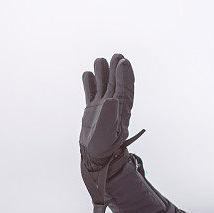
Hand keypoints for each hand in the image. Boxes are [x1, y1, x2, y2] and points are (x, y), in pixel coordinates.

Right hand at [80, 53, 136, 203]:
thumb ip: (109, 116)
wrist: (94, 156)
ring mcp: (102, 107)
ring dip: (103, 73)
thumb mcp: (107, 133)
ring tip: (100, 60)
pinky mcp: (92, 109)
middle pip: (116, 84)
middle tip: (117, 55)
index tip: (123, 62)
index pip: (125, 90)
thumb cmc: (103, 148)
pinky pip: (91, 93)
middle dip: (116, 70)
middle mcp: (114, 106)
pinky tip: (88, 74)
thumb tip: (112, 99)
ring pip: (103, 86)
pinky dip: (89, 83)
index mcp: (122, 111)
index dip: (125, 76)